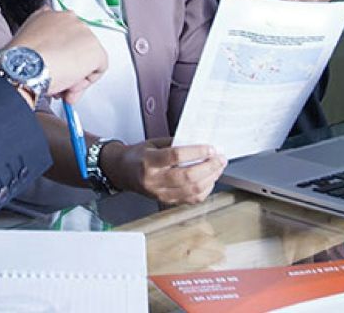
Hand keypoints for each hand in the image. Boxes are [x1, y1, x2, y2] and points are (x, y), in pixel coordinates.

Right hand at [6, 10, 106, 103]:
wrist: (25, 67)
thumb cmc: (19, 60)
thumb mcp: (24, 46)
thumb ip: (40, 48)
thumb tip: (50, 64)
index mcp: (48, 15)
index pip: (62, 34)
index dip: (59, 54)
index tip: (54, 66)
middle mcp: (68, 18)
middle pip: (76, 46)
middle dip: (69, 66)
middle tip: (59, 82)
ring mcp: (83, 32)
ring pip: (86, 57)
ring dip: (76, 75)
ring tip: (62, 87)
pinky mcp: (94, 49)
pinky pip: (98, 69)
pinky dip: (86, 82)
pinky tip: (71, 87)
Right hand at [100, 138, 224, 206]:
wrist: (123, 172)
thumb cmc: (138, 156)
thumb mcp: (153, 142)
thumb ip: (175, 143)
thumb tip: (200, 143)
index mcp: (149, 162)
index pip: (175, 156)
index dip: (196, 152)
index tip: (210, 147)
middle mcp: (154, 180)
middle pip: (187, 176)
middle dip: (209, 167)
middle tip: (220, 158)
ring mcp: (160, 194)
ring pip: (192, 190)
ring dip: (210, 179)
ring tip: (218, 168)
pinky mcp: (166, 201)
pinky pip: (190, 200)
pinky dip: (204, 190)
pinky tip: (209, 180)